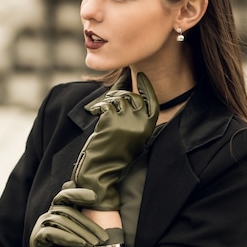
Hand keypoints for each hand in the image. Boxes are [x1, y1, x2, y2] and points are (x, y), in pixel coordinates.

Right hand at [25, 186, 108, 246]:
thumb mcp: (81, 237)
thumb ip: (87, 222)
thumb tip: (106, 209)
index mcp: (58, 213)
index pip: (66, 195)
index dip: (78, 193)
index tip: (95, 197)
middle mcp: (48, 216)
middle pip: (66, 209)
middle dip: (87, 222)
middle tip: (104, 236)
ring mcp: (40, 227)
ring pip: (61, 220)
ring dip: (81, 232)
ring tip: (96, 244)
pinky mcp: (36, 239)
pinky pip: (51, 233)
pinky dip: (67, 237)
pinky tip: (81, 244)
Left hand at [71, 72, 158, 209]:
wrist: (102, 170)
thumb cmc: (115, 155)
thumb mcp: (134, 137)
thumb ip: (137, 119)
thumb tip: (130, 94)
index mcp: (148, 128)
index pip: (152, 101)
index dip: (147, 87)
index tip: (141, 76)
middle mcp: (140, 122)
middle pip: (133, 96)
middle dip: (121, 95)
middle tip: (111, 100)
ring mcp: (125, 119)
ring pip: (119, 98)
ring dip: (109, 100)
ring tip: (102, 110)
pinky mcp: (110, 118)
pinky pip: (106, 103)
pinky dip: (99, 106)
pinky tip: (95, 112)